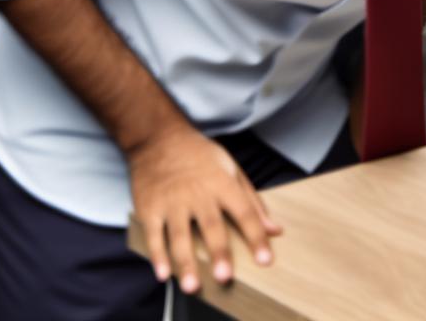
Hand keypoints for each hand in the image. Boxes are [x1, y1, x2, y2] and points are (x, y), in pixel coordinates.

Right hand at [128, 125, 281, 295]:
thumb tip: (275, 230)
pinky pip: (154, 235)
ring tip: (192, 286)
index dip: (256, 237)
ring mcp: (172, 202)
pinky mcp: (149, 208)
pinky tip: (163, 274)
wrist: (158, 138)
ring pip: (179, 236)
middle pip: (211, 227)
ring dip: (185, 262)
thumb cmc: (199, 155)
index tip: (266, 259)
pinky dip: (157, 255)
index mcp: (222, 184)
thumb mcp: (232, 169)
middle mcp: (198, 194)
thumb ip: (253, 202)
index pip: (244, 213)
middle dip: (219, 253)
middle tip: (224, 278)